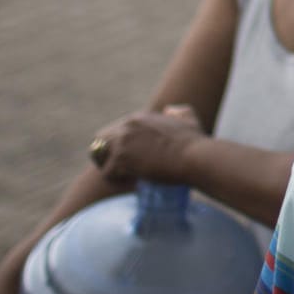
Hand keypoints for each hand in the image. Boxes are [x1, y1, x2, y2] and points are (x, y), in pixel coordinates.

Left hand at [89, 105, 204, 185]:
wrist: (194, 157)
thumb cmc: (194, 142)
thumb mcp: (188, 118)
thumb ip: (178, 111)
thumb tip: (170, 110)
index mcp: (139, 118)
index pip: (116, 130)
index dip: (121, 146)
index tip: (133, 158)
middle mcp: (127, 126)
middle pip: (100, 139)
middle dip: (106, 154)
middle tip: (119, 168)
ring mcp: (122, 142)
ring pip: (98, 155)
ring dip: (107, 167)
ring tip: (122, 177)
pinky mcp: (121, 159)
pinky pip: (107, 173)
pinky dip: (117, 181)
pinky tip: (132, 183)